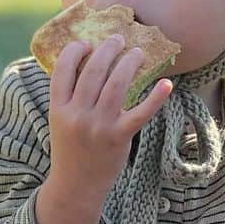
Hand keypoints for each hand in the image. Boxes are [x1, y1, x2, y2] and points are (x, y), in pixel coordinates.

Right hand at [47, 34, 172, 199]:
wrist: (76, 185)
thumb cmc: (71, 148)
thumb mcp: (60, 120)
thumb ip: (69, 96)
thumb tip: (86, 62)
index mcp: (58, 108)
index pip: (62, 70)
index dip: (74, 51)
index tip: (87, 43)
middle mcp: (77, 115)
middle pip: (93, 72)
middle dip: (108, 50)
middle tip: (118, 38)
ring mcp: (98, 126)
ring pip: (116, 84)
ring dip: (129, 63)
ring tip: (137, 53)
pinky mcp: (118, 137)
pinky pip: (140, 112)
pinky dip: (155, 97)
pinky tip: (166, 83)